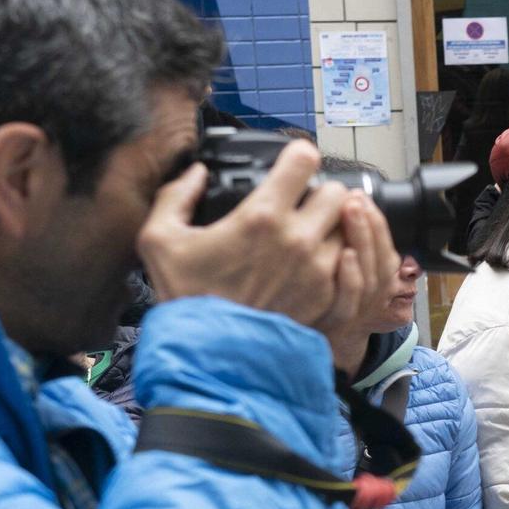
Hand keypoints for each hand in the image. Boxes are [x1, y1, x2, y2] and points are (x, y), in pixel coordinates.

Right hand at [138, 139, 399, 342]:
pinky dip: (337, 257)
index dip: (298, 156)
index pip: (305, 159)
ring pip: (347, 228)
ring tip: (310, 234)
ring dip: (332, 226)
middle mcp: (299, 239)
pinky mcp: (328, 295)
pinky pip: (348, 262)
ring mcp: (319, 269)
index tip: (291, 164)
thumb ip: (175, 195)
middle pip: (338, 192)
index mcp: (263, 216)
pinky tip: (313, 261)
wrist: (213, 352)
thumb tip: (198, 173)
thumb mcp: (159, 239)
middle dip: (322, 192)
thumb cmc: (187, 296)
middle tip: (304, 203)